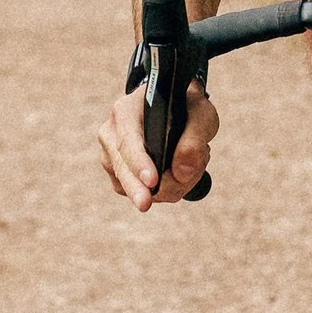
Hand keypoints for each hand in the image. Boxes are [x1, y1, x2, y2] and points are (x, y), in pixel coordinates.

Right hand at [97, 70, 218, 209]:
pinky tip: (180, 173)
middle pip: (121, 168)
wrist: (175, 109)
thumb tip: (182, 173)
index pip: (129, 141)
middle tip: (146, 204)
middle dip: (136, 189)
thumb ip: (195, 139)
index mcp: (126, 111)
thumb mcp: (200, 113)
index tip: (152, 180)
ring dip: (167, 186)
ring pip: (131, 185)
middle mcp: (111, 133)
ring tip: (193, 165)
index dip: (139, 163)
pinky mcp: (118, 174)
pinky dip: (163, 191)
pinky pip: (138, 192)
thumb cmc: (186, 107)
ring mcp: (110, 155)